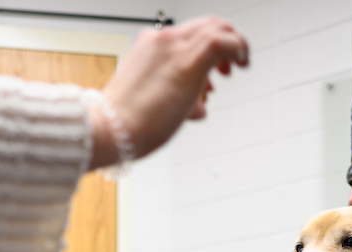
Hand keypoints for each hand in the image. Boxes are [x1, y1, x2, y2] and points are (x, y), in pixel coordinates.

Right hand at [88, 17, 248, 169]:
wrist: (109, 128)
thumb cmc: (123, 123)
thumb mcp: (151, 105)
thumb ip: (178, 102)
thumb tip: (199, 109)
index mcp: (149, 45)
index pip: (187, 35)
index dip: (206, 48)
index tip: (212, 72)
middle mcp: (162, 40)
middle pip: (206, 23)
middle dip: (225, 39)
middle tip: (232, 64)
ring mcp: (174, 47)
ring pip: (217, 26)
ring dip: (235, 42)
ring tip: (241, 62)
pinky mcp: (187, 61)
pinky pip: (223, 41)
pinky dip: (238, 47)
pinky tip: (242, 61)